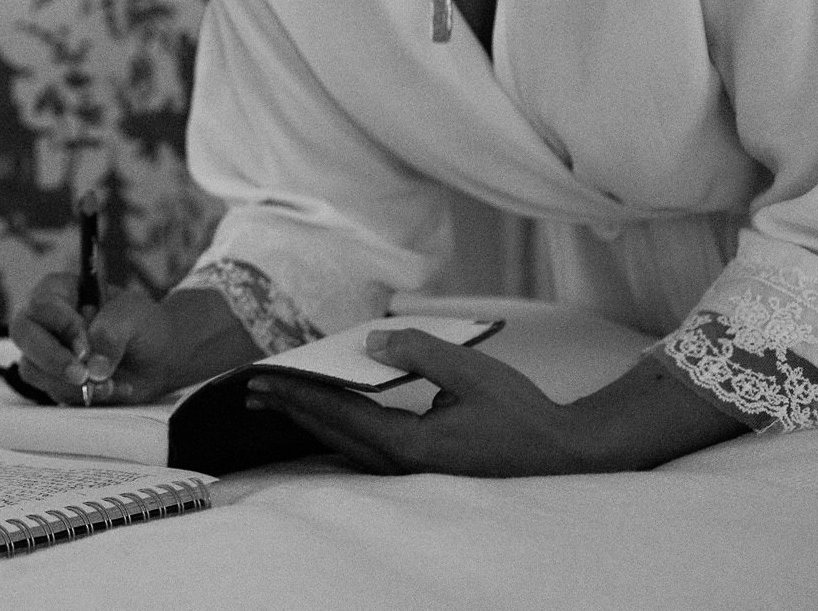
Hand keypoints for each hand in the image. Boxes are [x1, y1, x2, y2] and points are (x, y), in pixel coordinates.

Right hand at [10, 277, 258, 406]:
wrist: (159, 358)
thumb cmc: (144, 325)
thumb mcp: (135, 316)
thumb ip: (112, 333)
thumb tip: (93, 366)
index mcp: (61, 291)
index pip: (43, 304)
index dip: (61, 326)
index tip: (86, 347)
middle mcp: (46, 320)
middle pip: (23, 334)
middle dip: (52, 358)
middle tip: (81, 375)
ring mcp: (47, 351)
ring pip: (32, 368)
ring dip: (67, 383)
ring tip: (108, 385)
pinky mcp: (55, 380)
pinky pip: (52, 392)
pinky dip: (82, 397)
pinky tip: (112, 390)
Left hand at [245, 328, 745, 476]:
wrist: (566, 454)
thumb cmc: (522, 414)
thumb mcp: (474, 372)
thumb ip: (421, 353)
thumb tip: (373, 343)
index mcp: (412, 445)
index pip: (340, 415)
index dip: (299, 395)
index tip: (263, 380)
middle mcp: (405, 466)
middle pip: (332, 434)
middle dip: (291, 410)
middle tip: (251, 390)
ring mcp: (413, 474)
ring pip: (345, 448)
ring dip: (309, 422)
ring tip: (278, 402)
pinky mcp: (423, 471)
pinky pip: (365, 452)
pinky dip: (337, 432)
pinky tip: (325, 421)